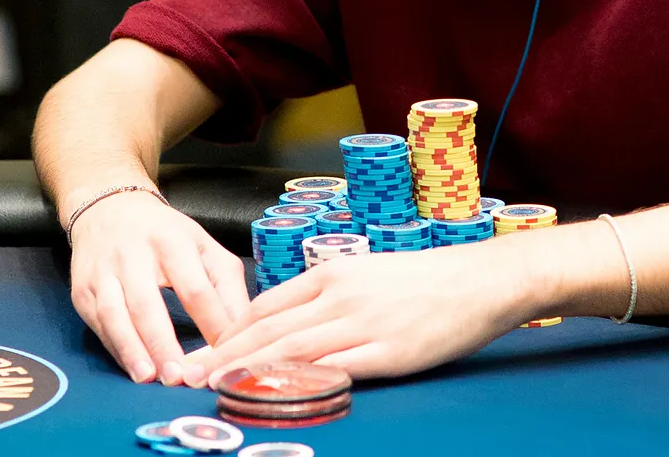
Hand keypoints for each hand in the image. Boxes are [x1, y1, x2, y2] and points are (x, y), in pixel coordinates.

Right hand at [67, 191, 249, 384]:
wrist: (110, 208)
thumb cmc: (167, 235)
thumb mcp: (205, 247)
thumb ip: (226, 286)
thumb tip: (241, 330)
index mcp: (174, 242)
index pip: (196, 289)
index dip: (211, 323)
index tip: (224, 354)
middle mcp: (134, 256)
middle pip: (148, 304)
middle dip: (164, 344)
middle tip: (180, 377)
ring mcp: (104, 273)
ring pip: (115, 316)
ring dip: (132, 350)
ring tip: (150, 377)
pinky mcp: (82, 289)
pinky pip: (98, 323)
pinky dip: (115, 348)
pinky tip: (131, 367)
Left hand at [179, 239, 536, 387]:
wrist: (482, 279)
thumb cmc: (431, 278)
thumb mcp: (372, 273)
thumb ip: (333, 294)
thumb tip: (297, 323)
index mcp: (335, 272)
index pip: (267, 305)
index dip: (230, 332)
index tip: (203, 352)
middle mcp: (341, 296)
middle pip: (268, 330)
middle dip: (221, 355)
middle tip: (185, 374)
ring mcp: (363, 324)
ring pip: (290, 351)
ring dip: (245, 372)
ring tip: (213, 389)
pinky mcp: (387, 353)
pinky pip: (333, 370)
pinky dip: (297, 383)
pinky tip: (274, 395)